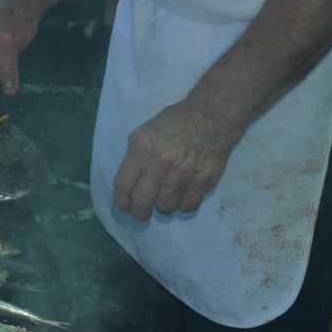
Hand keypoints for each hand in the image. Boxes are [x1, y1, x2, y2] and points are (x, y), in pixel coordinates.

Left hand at [112, 98, 244, 220]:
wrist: (211, 116)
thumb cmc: (175, 122)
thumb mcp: (145, 132)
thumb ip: (135, 155)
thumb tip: (130, 181)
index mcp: (142, 150)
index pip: (124, 184)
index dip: (121, 200)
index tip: (123, 207)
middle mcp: (160, 164)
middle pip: (142, 200)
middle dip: (138, 212)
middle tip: (140, 214)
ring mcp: (183, 174)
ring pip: (165, 206)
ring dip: (162, 206)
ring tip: (163, 200)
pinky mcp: (203, 180)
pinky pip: (188, 205)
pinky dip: (183, 204)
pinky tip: (182, 196)